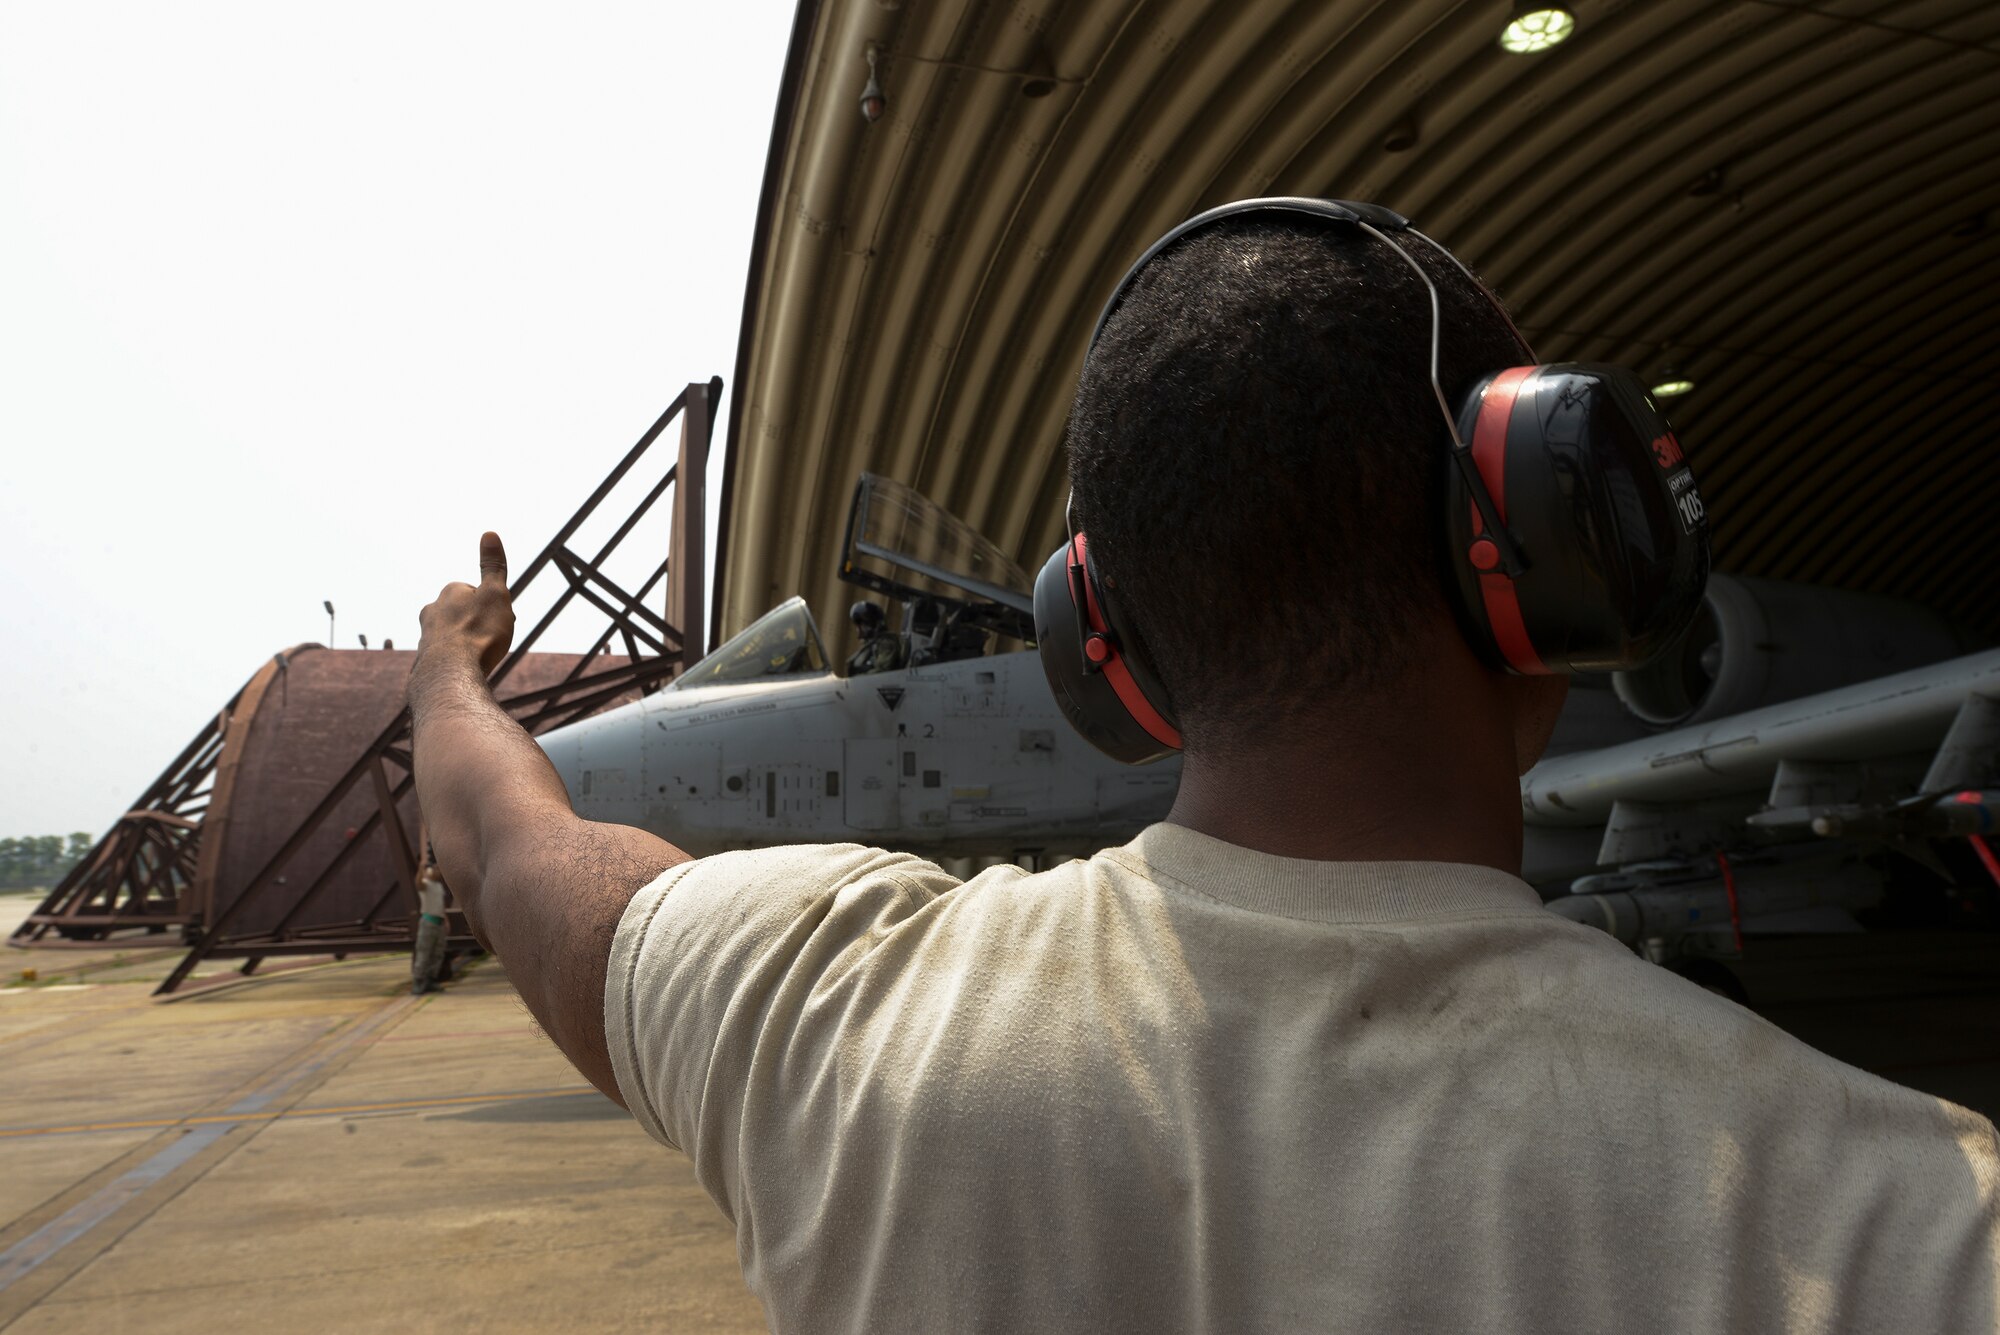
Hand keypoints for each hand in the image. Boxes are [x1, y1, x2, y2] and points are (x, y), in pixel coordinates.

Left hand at [418, 532, 515, 674]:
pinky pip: (445, 656)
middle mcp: (432, 610)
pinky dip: (457, 661)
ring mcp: (426, 635)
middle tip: (493, 639)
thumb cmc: (478, 632)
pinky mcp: (424, 660)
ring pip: (453, 635)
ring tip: (480, 656)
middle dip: (478, 623)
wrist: (452, 673)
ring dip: (467, 642)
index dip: (492, 606)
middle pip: (463, 613)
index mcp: (449, 592)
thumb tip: (490, 534)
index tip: (500, 619)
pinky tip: (466, 670)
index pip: (475, 593)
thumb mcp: (495, 594)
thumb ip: (493, 566)